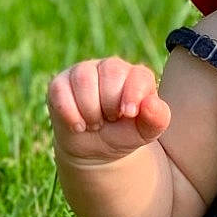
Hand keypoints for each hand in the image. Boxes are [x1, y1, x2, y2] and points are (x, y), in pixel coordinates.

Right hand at [47, 57, 171, 163]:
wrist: (95, 149)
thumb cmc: (124, 135)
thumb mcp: (145, 132)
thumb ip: (156, 119)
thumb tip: (151, 103)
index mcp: (137, 76)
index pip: (138, 75)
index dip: (133, 94)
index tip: (128, 114)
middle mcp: (111, 68)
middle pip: (110, 72)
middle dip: (110, 104)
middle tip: (110, 120)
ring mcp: (84, 72)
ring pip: (84, 78)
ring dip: (90, 110)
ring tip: (95, 123)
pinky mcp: (61, 83)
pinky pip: (61, 90)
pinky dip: (70, 113)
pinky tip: (78, 125)